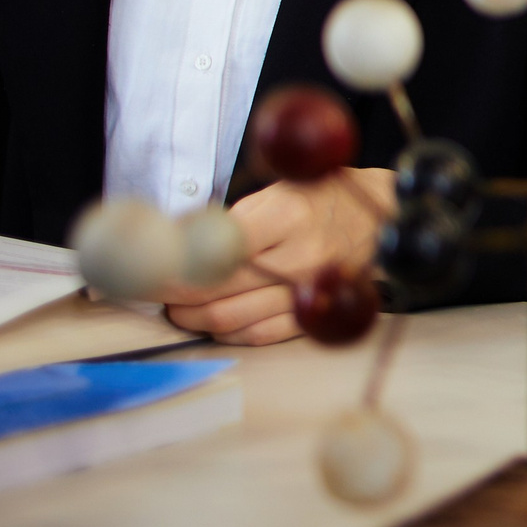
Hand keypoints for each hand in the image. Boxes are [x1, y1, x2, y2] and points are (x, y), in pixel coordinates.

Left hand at [160, 168, 392, 345]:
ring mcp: (308, 292)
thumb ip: (230, 221)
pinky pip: (259, 336)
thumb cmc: (323, 200)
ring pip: (231, 319)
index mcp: (285, 216)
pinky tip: (213, 323)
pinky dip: (226, 333)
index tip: (142, 271)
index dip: (170, 266)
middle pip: (215, 290)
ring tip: (178, 309)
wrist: (384, 219)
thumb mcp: (277, 191)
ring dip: (192, 318)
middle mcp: (299, 258)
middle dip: (173, 295)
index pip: (212, 251)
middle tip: (152, 291)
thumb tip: (173, 244)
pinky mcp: (315, 315)